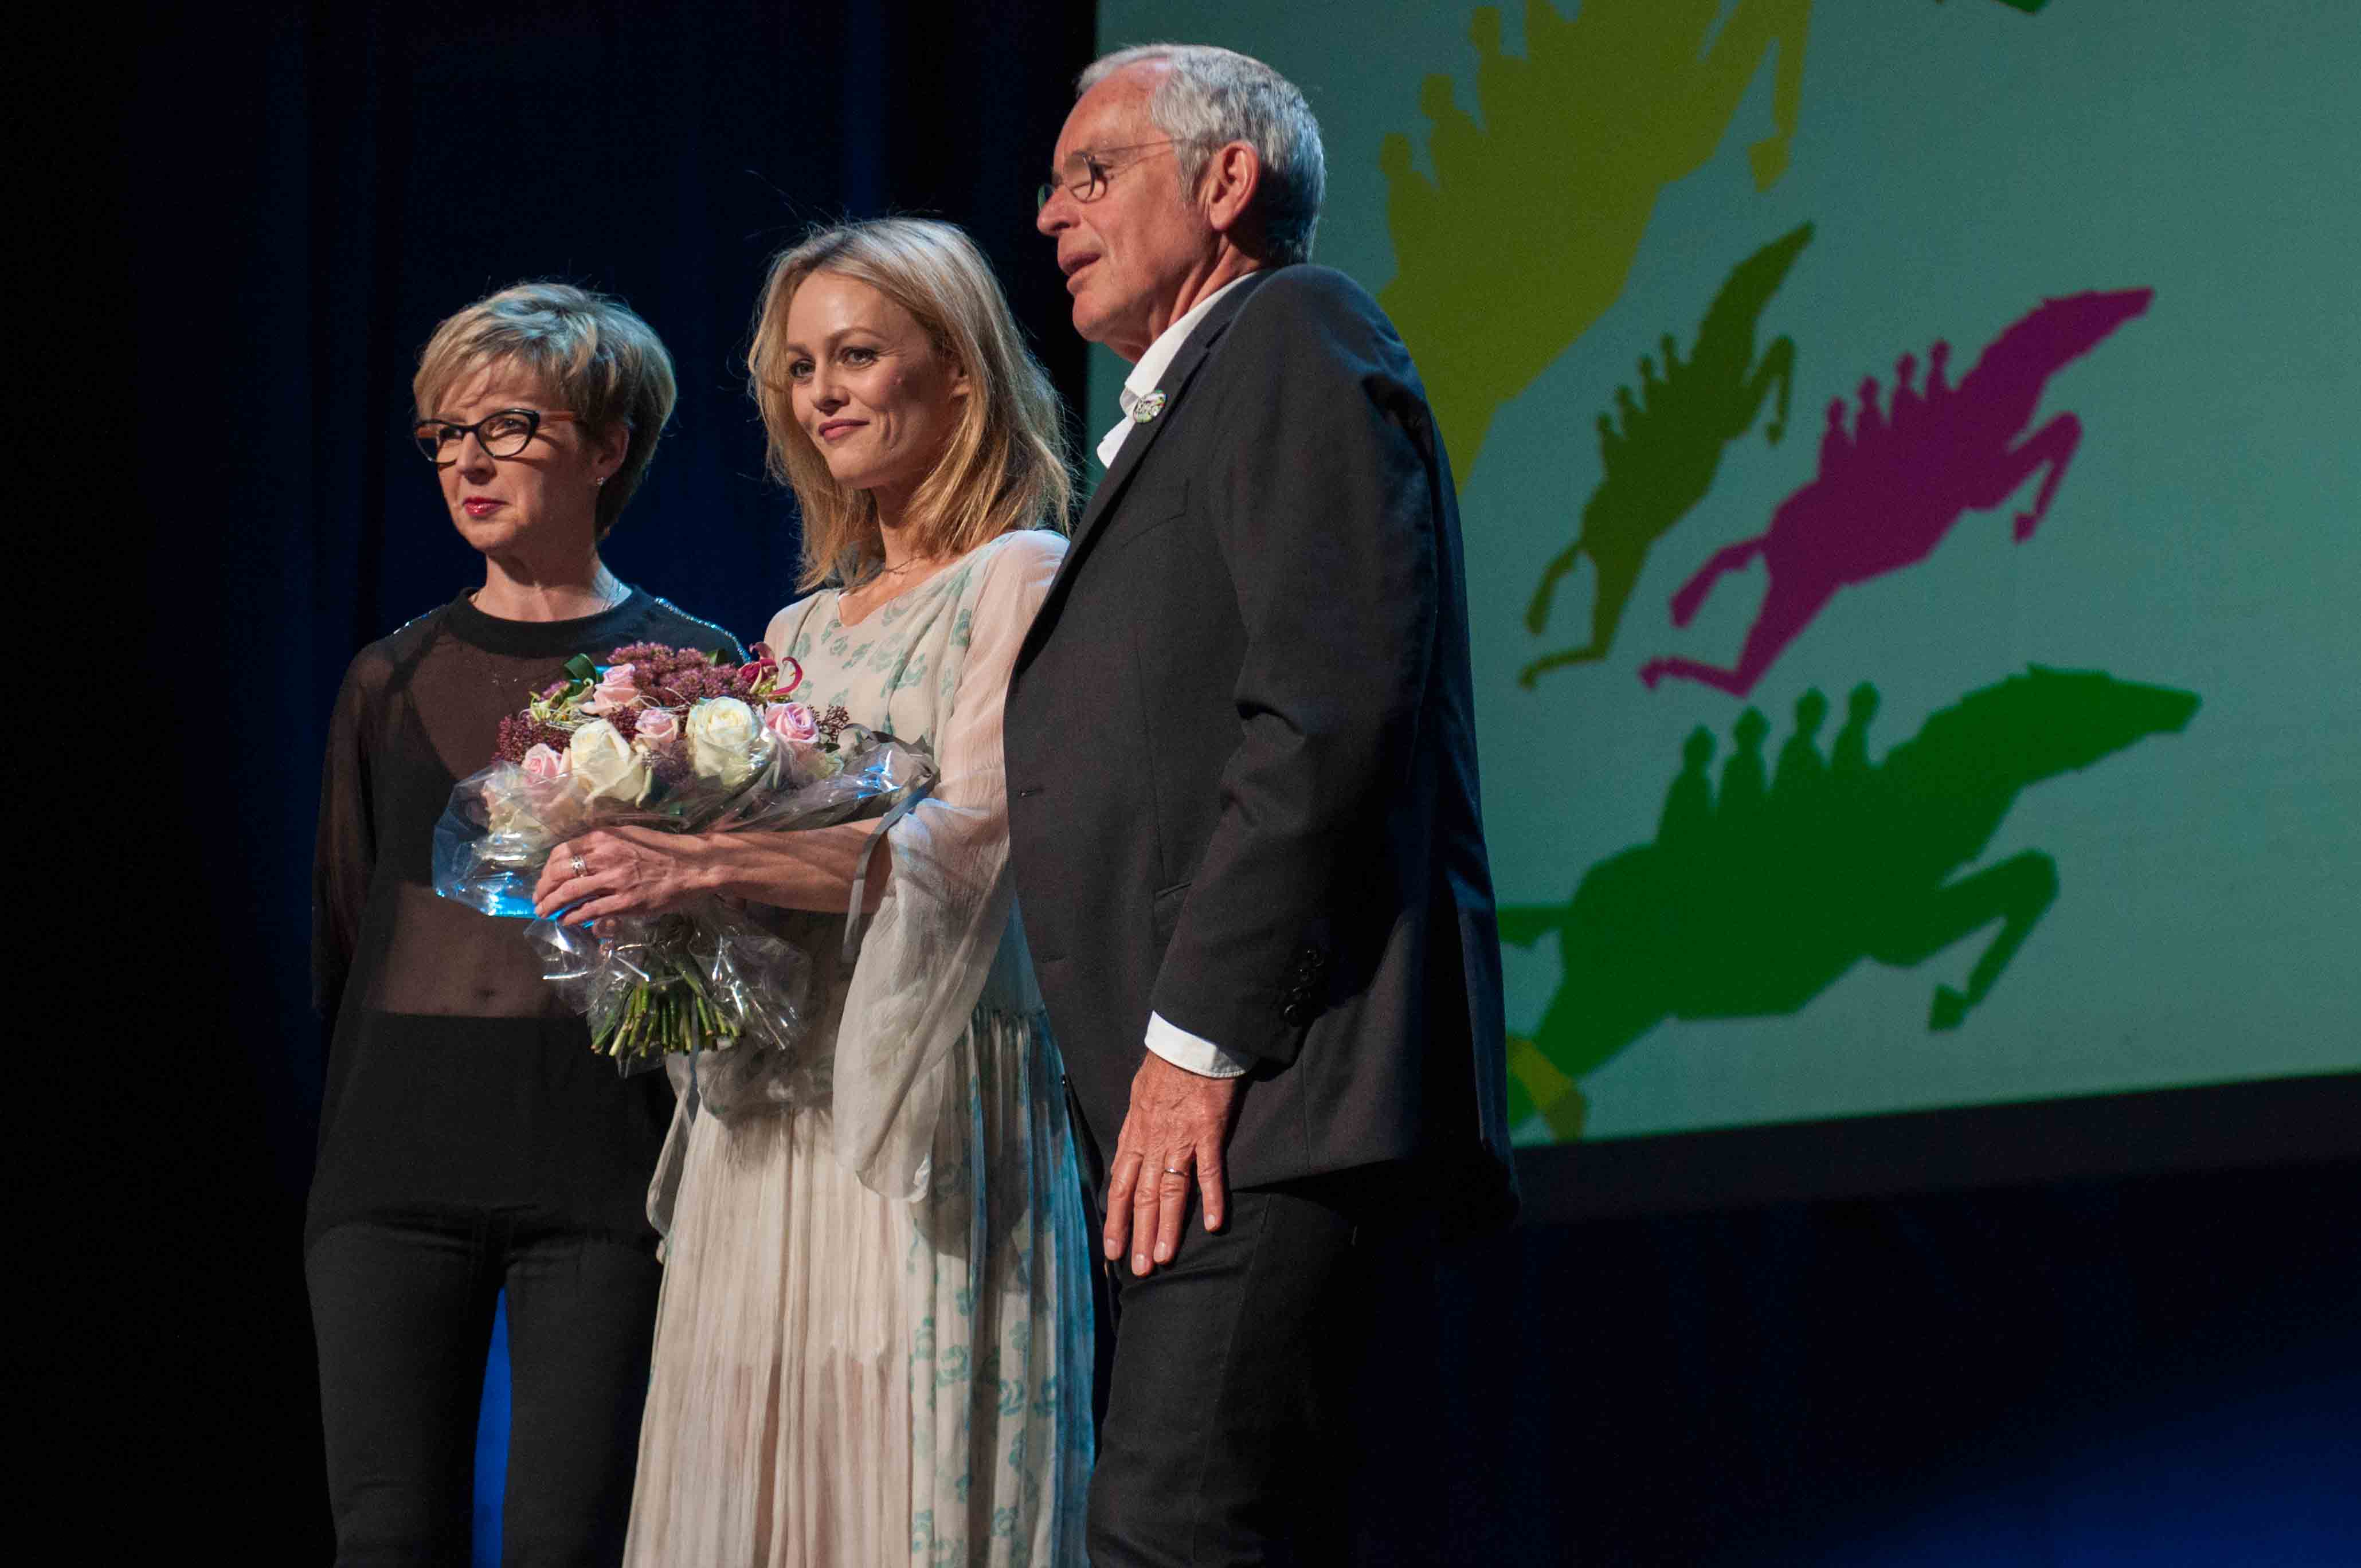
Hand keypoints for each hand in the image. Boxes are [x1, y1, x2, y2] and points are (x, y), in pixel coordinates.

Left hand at [532, 827, 717, 922]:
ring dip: (551, 905)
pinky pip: (590, 912)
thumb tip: (577, 861)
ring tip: (544, 912)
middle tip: (537, 900)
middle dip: (542, 888)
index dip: (547, 868)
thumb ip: (602, 846)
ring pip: (570, 893)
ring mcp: (615, 880)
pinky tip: (567, 921)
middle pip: (560, 873)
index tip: (543, 879)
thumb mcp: (628, 837)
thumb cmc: (662, 851)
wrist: (692, 866)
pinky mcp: (625, 902)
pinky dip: (573, 918)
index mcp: (604, 838)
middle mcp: (605, 856)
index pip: (562, 851)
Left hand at [1103, 1050, 1241, 1277]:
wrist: (1189, 1039)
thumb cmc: (1165, 1066)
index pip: (1119, 1186)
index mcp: (1134, 1135)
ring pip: (1170, 1190)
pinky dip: (1212, 1197)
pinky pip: (1210, 1169)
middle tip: (1139, 1269)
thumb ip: (1134, 1130)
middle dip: (1139, 1235)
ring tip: (1164, 1258)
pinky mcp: (1209, 1130)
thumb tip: (1128, 1156)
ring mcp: (1180, 1138)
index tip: (1112, 1250)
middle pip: (1142, 1197)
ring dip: (1167, 1227)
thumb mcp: (1137, 1098)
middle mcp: (1152, 1141)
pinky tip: (1214, 1223)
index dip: (1116, 1220)